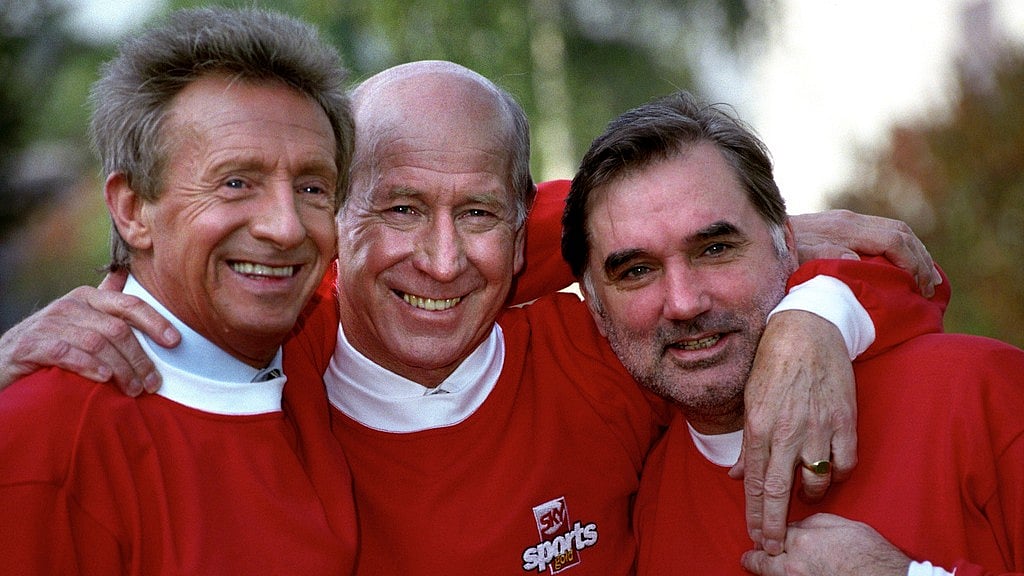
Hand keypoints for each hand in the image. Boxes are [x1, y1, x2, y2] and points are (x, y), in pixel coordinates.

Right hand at [0, 270, 178, 395]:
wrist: (3, 358)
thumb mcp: (81, 318)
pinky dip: (88, 365)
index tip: (175, 342)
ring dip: (120, 368)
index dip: (155, 322)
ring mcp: (49, 325)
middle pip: (116, 329)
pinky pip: (66, 353)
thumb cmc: (53, 340)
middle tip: (152, 383)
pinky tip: (103, 379)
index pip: (129, 304)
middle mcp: (70, 306)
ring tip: (134, 389)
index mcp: (88, 297)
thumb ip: (105, 302)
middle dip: (139, 358)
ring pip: (96, 343)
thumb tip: (126, 274)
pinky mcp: (32, 345)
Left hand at [729, 311, 855, 554]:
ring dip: (809, 496)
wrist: (807, 332)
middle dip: (777, 524)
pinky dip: (837, 474)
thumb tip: (739, 476)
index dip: (756, 514)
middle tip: (776, 546)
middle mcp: (787, 432)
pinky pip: (844, 463)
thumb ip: (747, 444)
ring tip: (804, 497)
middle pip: (781, 491)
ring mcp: (818, 428)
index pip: (756, 483)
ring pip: (816, 481)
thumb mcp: (749, 401)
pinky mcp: (844, 421)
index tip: (757, 536)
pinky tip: (829, 473)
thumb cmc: (772, 364)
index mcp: (759, 427)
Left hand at [741, 513, 911, 575]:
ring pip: (770, 575)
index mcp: (803, 540)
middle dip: (755, 555)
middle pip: (761, 558)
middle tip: (750, 555)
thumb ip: (813, 523)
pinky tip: (783, 574)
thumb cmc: (871, 557)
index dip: (767, 532)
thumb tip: (798, 526)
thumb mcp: (842, 525)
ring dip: (766, 569)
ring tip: (759, 565)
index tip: (761, 535)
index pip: (772, 532)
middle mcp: (795, 565)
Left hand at [790, 210, 940, 297]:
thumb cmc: (776, 258)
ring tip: (923, 278)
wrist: (753, 237)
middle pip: (899, 232)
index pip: (895, 240)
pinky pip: (876, 234)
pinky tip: (897, 267)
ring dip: (911, 252)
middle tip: (931, 287)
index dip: (915, 263)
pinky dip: (895, 249)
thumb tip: (856, 262)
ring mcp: (842, 221)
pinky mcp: (836, 227)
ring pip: (890, 230)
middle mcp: (848, 220)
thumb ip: (826, 258)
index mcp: (845, 229)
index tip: (923, 289)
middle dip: (920, 258)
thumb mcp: (799, 261)